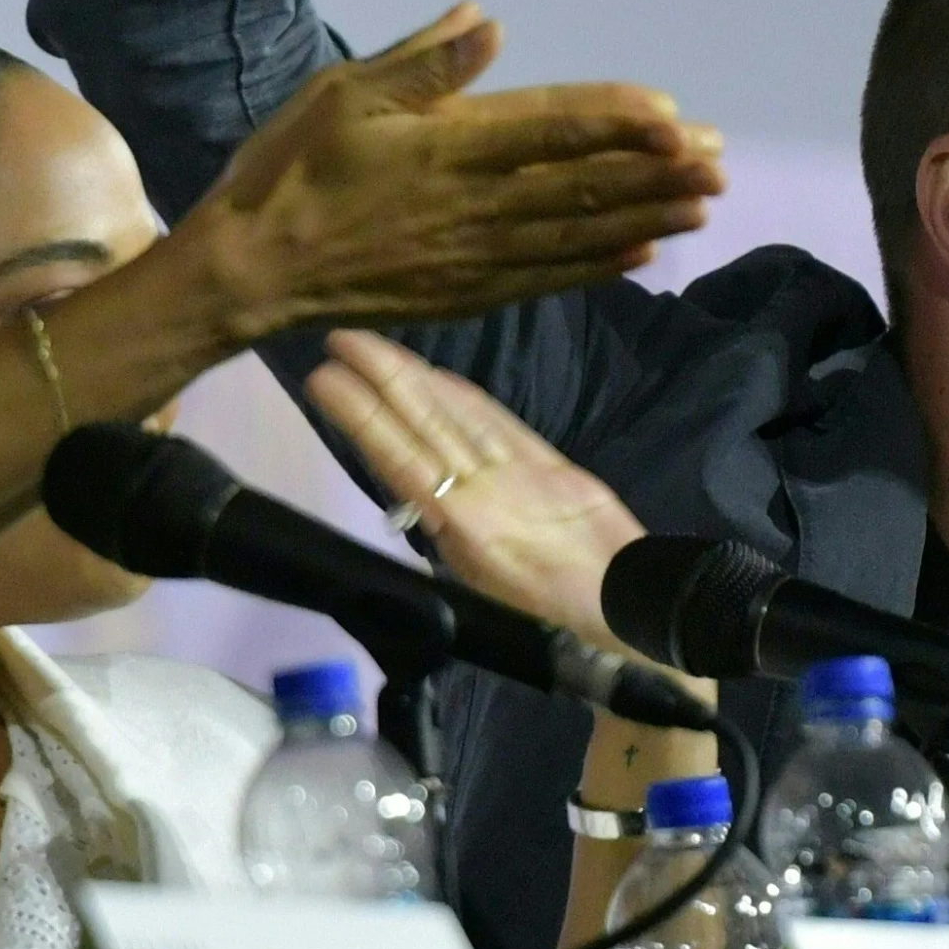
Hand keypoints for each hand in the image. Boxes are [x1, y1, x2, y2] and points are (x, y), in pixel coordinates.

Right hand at [184, 3, 723, 341]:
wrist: (248, 273)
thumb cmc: (290, 169)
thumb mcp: (344, 94)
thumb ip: (425, 62)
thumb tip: (490, 20)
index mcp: (447, 149)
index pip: (552, 130)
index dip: (616, 121)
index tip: (673, 113)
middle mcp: (474, 206)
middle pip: (583, 186)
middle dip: (657, 172)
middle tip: (718, 160)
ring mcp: (476, 257)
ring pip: (579, 235)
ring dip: (647, 217)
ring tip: (704, 203)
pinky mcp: (468, 294)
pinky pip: (549, 278)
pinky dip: (601, 265)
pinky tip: (644, 252)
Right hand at [307, 328, 643, 649]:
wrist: (622, 598)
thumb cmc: (544, 611)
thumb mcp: (477, 587)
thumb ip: (448, 536)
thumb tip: (418, 500)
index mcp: (462, 525)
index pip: (398, 458)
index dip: (362, 416)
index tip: (326, 379)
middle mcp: (486, 486)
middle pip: (426, 420)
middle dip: (382, 375)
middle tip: (341, 338)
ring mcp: (521, 466)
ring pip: (458, 411)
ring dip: (415, 375)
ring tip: (377, 348)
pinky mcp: (551, 458)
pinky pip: (498, 419)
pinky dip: (464, 395)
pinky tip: (440, 377)